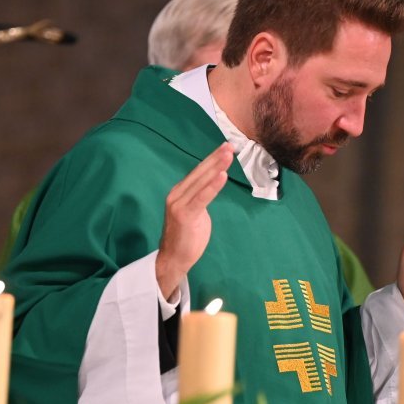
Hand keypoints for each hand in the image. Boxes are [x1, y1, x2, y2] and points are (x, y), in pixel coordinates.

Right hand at [155, 143, 232, 299]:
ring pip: (201, 181)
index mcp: (179, 192)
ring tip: (229, 155)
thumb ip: (200, 199)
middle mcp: (177, 194)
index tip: (225, 148)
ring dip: (216, 167)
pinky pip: (202, 197)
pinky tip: (223, 175)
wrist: (173, 258)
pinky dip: (212, 186)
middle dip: (216, 158)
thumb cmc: (186, 237)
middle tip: (231, 146)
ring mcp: (179, 204)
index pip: (198, 172)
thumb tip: (211, 189)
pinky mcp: (184, 214)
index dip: (212, 159)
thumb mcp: (195, 213)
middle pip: (200, 172)